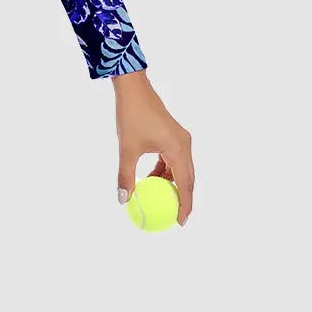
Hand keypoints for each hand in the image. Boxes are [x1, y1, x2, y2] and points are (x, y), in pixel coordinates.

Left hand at [112, 72, 194, 225]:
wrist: (134, 89)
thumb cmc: (131, 116)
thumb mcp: (126, 150)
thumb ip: (125, 176)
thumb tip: (123, 200)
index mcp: (178, 149)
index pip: (186, 184)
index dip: (185, 205)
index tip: (180, 222)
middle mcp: (184, 145)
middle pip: (188, 178)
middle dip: (183, 198)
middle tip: (174, 217)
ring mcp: (181, 139)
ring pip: (181, 169)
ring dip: (171, 184)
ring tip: (160, 199)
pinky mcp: (174, 135)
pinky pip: (174, 159)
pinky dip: (165, 171)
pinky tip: (151, 178)